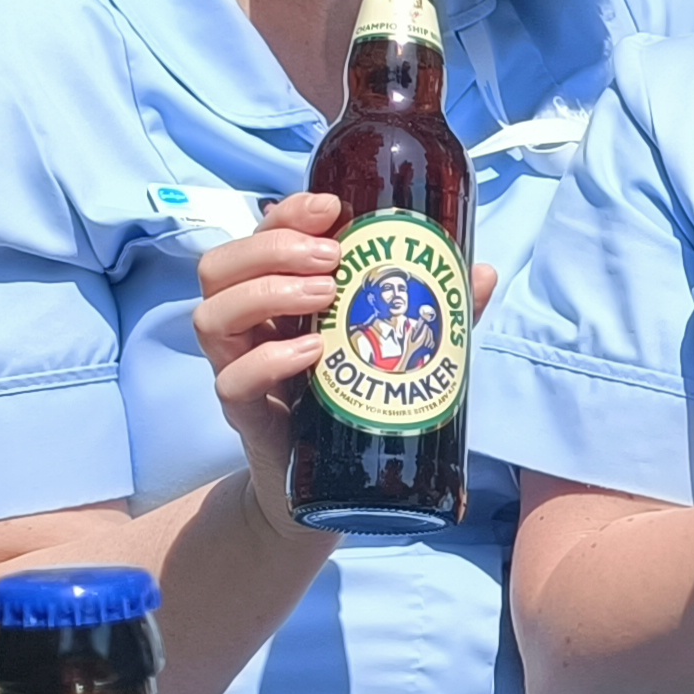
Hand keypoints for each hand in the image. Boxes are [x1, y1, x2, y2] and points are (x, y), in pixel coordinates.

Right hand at [195, 193, 502, 528]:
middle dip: (274, 248)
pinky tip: (314, 354)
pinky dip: (268, 360)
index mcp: (277, 296)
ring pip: (212, 316)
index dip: (286, 214)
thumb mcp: (398, 345)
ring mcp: (237, 369)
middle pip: (221, 267)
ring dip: (267, 293)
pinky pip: (231, 381)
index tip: (333, 207)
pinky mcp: (244, 416)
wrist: (335, 486)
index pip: (259, 237)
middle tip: (334, 258)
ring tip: (325, 295)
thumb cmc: (358, 397)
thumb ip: (436, 309)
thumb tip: (481, 272)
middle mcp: (248, 327)